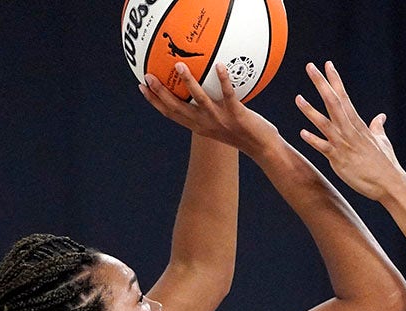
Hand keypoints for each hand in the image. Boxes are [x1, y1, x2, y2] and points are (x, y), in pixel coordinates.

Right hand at [140, 62, 278, 154]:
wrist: (263, 149)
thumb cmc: (244, 134)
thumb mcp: (221, 122)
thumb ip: (210, 109)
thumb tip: (206, 87)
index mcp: (199, 126)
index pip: (171, 114)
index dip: (155, 101)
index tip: (142, 87)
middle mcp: (205, 124)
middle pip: (177, 107)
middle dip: (161, 92)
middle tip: (148, 76)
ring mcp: (220, 119)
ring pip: (200, 100)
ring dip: (189, 82)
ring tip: (180, 65)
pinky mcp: (237, 115)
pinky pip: (228, 94)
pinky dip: (223, 80)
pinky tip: (219, 65)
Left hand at [296, 61, 405, 201]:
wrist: (388, 183)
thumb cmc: (385, 164)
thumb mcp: (382, 141)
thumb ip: (377, 127)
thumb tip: (380, 117)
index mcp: (358, 124)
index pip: (344, 97)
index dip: (335, 80)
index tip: (328, 65)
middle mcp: (349, 131)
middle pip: (333, 102)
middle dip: (321, 84)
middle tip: (310, 67)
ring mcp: (344, 144)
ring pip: (325, 123)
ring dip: (311, 111)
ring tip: (298, 98)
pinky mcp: (339, 160)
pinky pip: (324, 148)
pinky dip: (313, 140)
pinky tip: (302, 132)